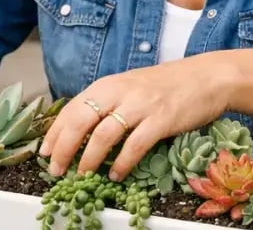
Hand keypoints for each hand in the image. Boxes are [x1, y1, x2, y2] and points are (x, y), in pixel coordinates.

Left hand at [38, 53, 236, 181]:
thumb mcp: (130, 87)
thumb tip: (81, 129)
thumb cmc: (168, 84)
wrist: (207, 76)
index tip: (45, 151)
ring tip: (83, 175)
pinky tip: (116, 174)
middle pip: (81, 120)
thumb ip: (107, 103)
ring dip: (89, 158)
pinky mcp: (161, 120)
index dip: (55, 132)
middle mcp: (121, 92)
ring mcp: (141, 105)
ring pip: (104, 134)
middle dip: (64, 147)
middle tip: (56, 169)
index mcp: (109, 84)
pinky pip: (135, 145)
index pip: (72, 108)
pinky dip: (122, 162)